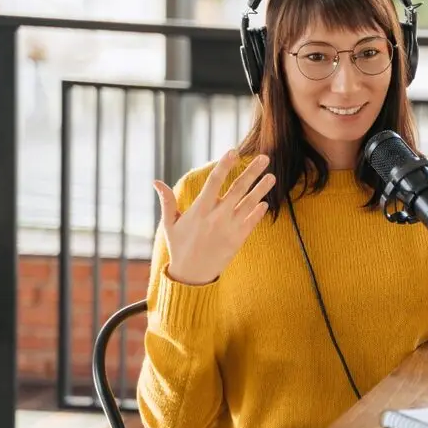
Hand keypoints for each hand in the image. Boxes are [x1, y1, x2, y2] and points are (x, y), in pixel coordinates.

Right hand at [152, 149, 274, 285]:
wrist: (191, 276)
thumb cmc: (179, 247)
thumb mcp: (169, 224)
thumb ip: (167, 201)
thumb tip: (155, 182)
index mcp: (199, 210)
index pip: (214, 182)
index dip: (224, 165)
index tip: (233, 151)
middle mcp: (216, 217)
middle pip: (237, 189)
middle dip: (251, 172)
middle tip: (265, 157)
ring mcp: (229, 229)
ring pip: (248, 204)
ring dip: (261, 189)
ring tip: (272, 176)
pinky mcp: (238, 240)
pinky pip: (251, 222)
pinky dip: (258, 212)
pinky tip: (265, 202)